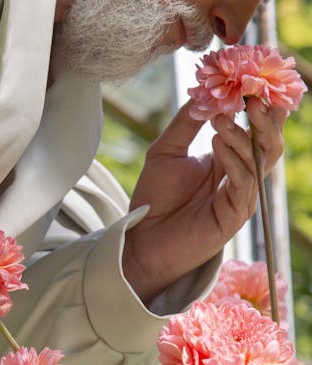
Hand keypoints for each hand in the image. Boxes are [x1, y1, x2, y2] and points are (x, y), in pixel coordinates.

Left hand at [122, 98, 286, 303]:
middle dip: (265, 117)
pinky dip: (233, 161)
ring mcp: (241, 195)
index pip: (256, 127)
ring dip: (243, 136)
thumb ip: (187, 123)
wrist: (143, 238)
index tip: (256, 78)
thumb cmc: (155, 197)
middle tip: (253, 95)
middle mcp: (241, 175)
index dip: (261, 104)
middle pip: (269, 142)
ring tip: (224, 118)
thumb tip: (204, 92)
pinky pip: (243, 183)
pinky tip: (218, 145)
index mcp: (229, 158)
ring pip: (260, 160)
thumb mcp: (166, 151)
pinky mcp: (235, 214)